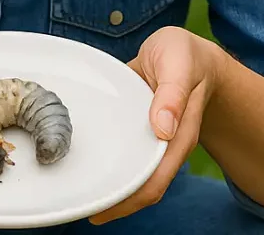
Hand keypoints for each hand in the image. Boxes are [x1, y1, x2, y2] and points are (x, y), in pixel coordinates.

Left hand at [88, 26, 226, 224]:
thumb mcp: (179, 63)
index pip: (155, 180)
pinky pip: (121, 153)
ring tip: (76, 192)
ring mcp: (149, 140)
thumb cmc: (185, 57)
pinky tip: (83, 161)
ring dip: (107, 185)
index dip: (129, 200)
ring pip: (129, 173)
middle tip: (78, 206)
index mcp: (179, 136)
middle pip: (140, 187)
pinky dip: (105, 161)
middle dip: (113, 202)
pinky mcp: (136, 131)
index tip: (99, 211)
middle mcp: (163, 145)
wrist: (188, 52)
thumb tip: (163, 128)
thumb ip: (173, 92)